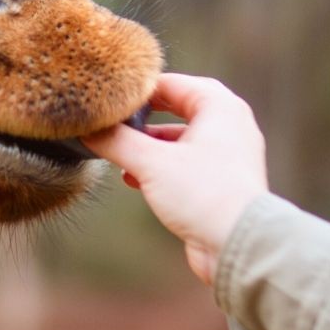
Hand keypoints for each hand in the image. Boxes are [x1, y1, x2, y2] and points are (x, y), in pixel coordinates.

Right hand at [81, 73, 268, 285]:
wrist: (239, 245)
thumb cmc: (205, 195)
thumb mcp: (151, 163)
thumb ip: (117, 141)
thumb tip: (89, 130)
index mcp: (220, 106)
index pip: (172, 83)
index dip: (137, 91)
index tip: (109, 101)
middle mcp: (229, 125)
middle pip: (177, 109)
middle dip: (142, 120)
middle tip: (113, 124)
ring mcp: (228, 155)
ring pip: (180, 139)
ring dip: (149, 147)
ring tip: (119, 155)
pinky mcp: (222, 182)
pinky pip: (186, 164)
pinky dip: (161, 167)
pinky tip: (133, 179)